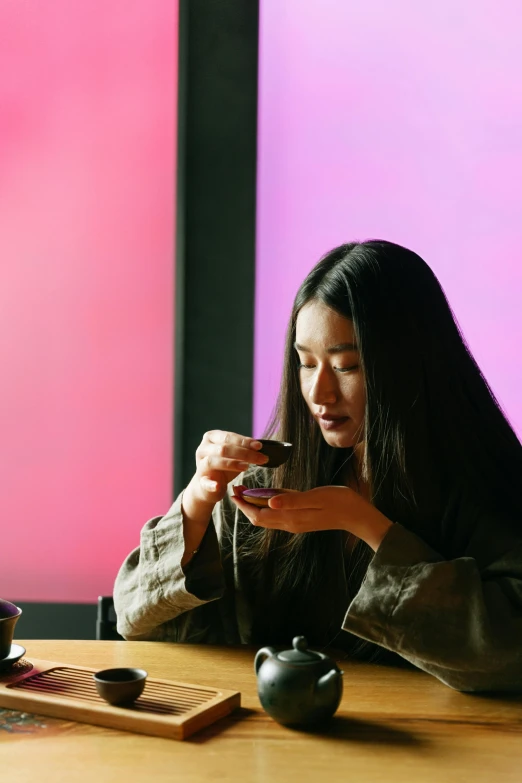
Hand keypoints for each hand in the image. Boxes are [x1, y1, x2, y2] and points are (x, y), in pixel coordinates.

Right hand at [189, 430, 268, 505]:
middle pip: (223, 448)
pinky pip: (205, 482)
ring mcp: (200, 465)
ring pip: (213, 461)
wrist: (207, 487)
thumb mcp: (234, 455)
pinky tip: (217, 486)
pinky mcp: (200, 481)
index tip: (259, 446)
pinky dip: (211, 484)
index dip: (244, 441)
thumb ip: (243, 449)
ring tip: (246, 467)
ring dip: (231, 464)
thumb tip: (259, 446)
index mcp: (211, 438)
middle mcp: (203, 449)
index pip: (228, 437)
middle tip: (261, 458)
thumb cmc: (224, 466)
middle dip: (244, 453)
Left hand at [231, 485, 393, 551]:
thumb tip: (269, 501)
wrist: (358, 516)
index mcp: (291, 518)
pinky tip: (266, 493)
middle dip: (245, 504)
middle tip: (236, 488)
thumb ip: (292, 499)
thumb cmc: (340, 503)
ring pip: (267, 516)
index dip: (244, 503)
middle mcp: (290, 523)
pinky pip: (278, 513)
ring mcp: (296, 522)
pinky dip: (267, 504)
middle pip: (259, 517)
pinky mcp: (301, 518)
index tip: (234, 490)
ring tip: (246, 489)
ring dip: (255, 504)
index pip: (259, 514)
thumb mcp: (316, 498)